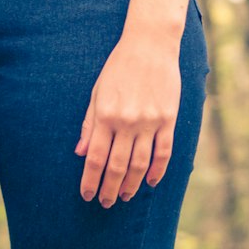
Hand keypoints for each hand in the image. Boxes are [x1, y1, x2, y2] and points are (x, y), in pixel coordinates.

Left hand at [74, 33, 181, 206]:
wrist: (150, 45)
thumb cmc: (118, 67)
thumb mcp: (97, 92)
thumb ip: (90, 124)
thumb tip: (81, 153)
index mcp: (106, 114)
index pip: (96, 157)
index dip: (90, 180)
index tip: (87, 195)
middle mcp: (127, 121)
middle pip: (117, 166)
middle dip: (109, 189)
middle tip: (105, 203)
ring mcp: (150, 122)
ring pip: (140, 164)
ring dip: (131, 184)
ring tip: (124, 196)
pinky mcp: (168, 119)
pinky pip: (163, 152)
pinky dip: (157, 171)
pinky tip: (149, 182)